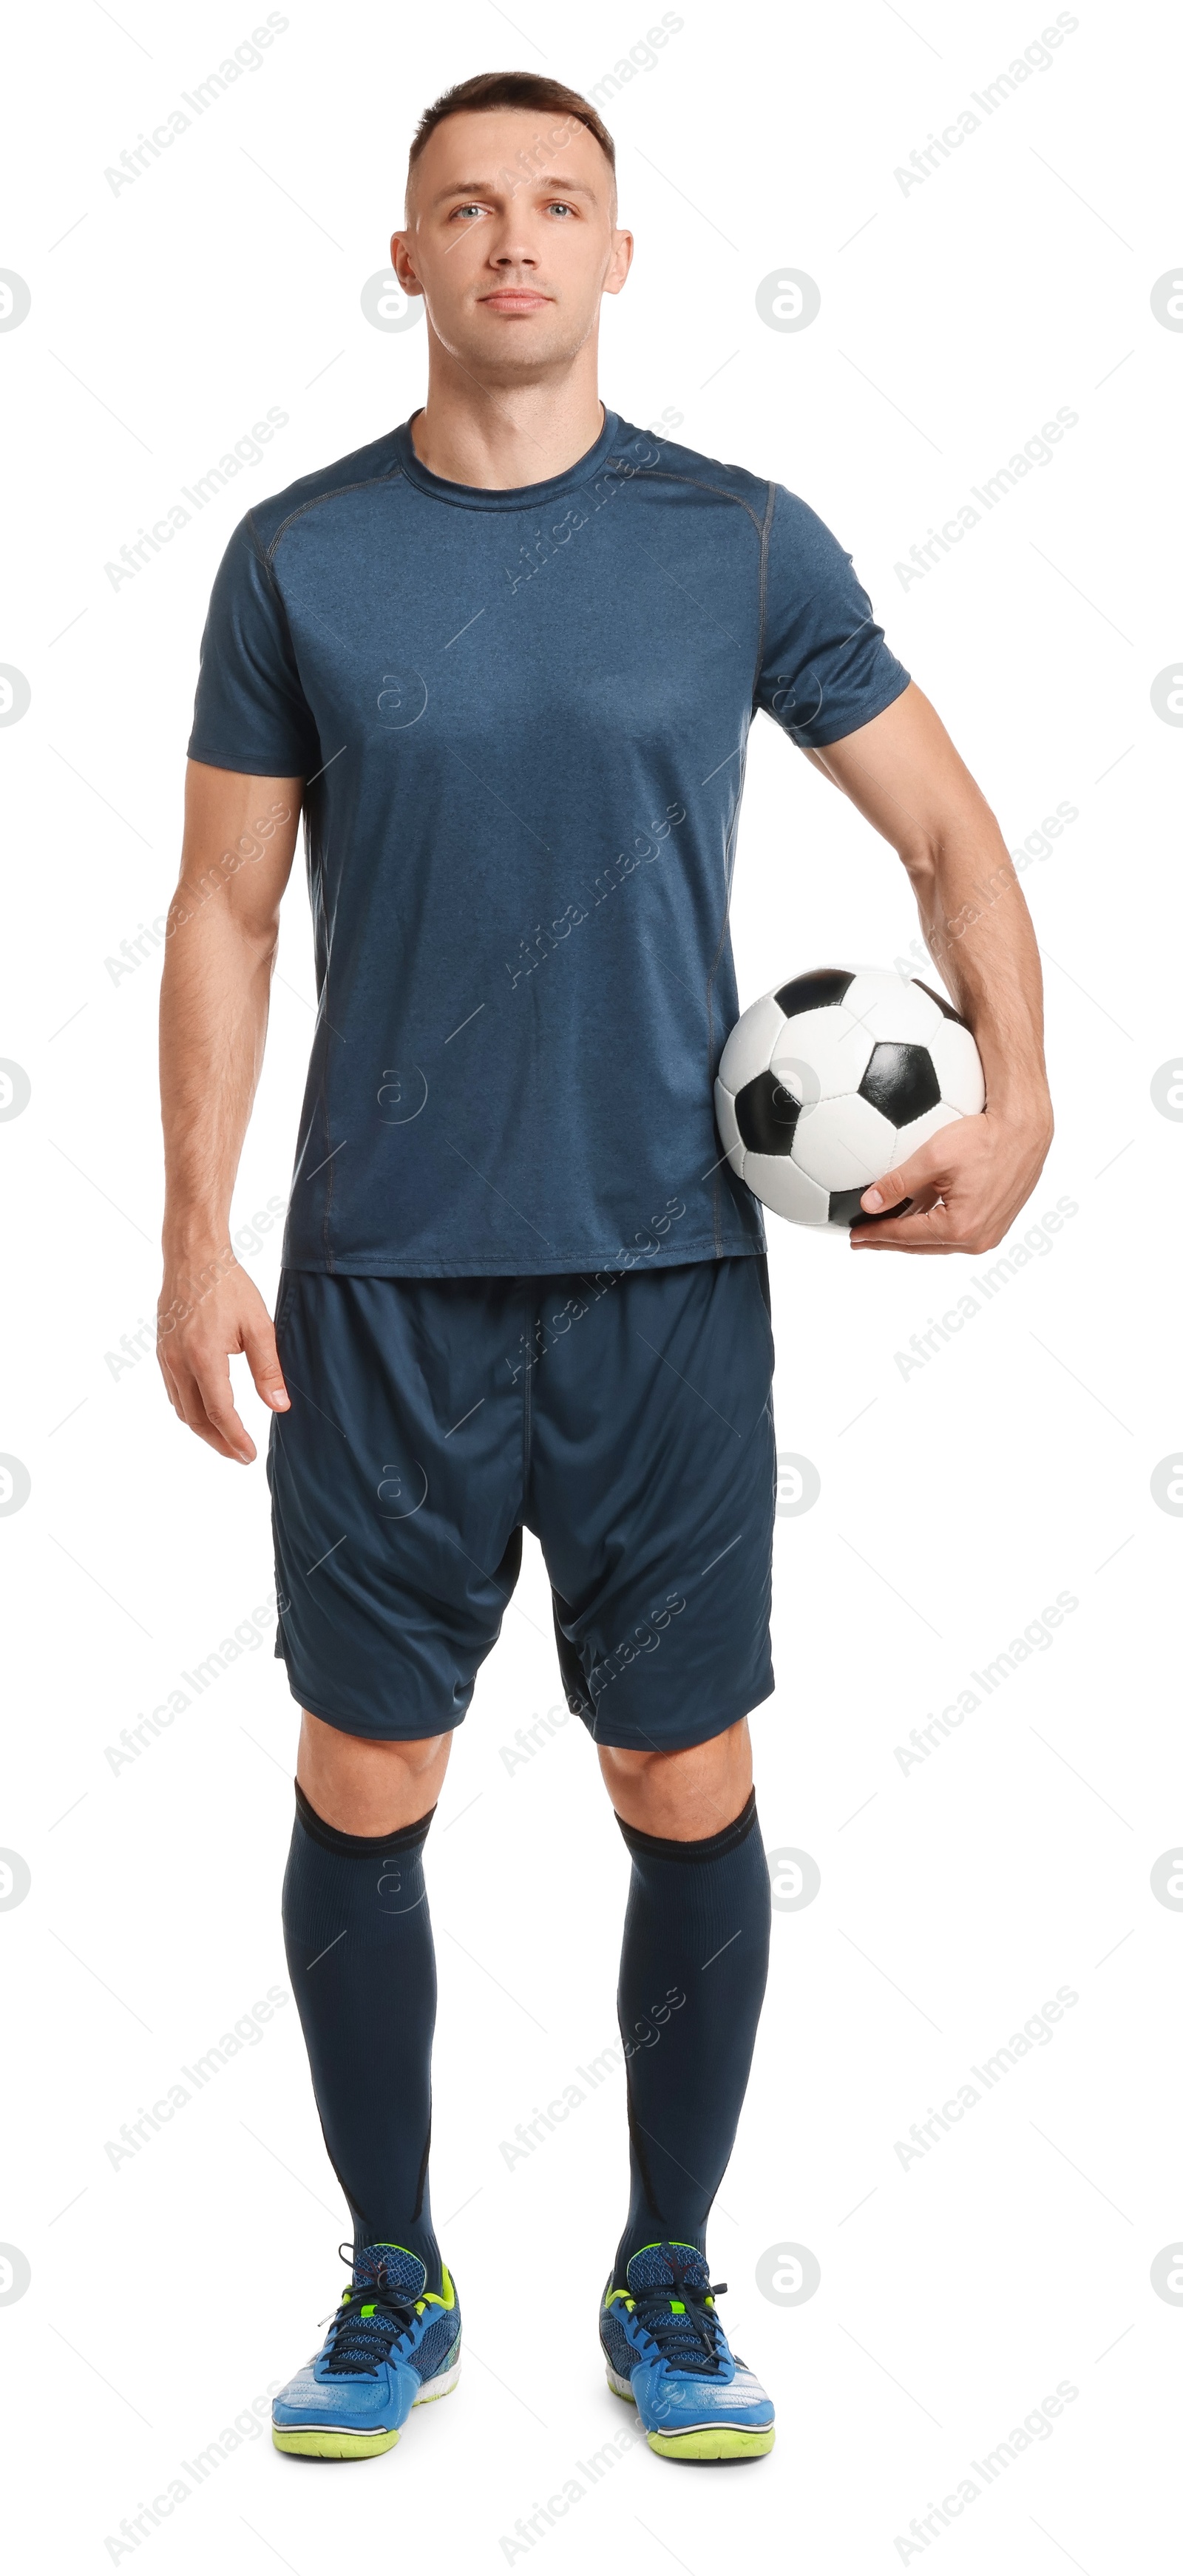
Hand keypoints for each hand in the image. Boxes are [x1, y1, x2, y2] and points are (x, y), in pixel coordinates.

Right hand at [157, 1251, 289, 1460]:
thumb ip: (268, 1369)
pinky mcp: (163, 1352)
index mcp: (204, 1357)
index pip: (219, 1412)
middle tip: (240, 1456)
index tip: (249, 1455)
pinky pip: (174, 1392)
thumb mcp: (258, 1326)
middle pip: (195, 1418)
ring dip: (203, 1430)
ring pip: (181, 1408)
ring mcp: (166, 1358)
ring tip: (226, 1440)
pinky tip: (206, 1412)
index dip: (235, 1438)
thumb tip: (279, 1407)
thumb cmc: (228, 1286)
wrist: (193, 1257)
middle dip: (218, 1442)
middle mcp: (179, 1362)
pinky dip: (190, 1410)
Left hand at [850, 1103, 1052, 1253]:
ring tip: (884, 1234)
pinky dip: (932, 1229)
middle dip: (888, 1243)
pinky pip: (956, 1233)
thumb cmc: (986, 1137)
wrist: (1025, 1130)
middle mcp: (977, 1240)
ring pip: (938, 1243)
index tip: (854, 1234)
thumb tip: (868, 1204)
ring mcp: (989, 1234)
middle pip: (921, 1246)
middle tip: (862, 1241)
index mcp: (960, 1227)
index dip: (876, 1235)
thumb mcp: (934, 1156)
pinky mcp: (996, 1223)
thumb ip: (898, 1183)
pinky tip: (916, 1219)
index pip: (905, 1236)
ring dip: (910, 1238)